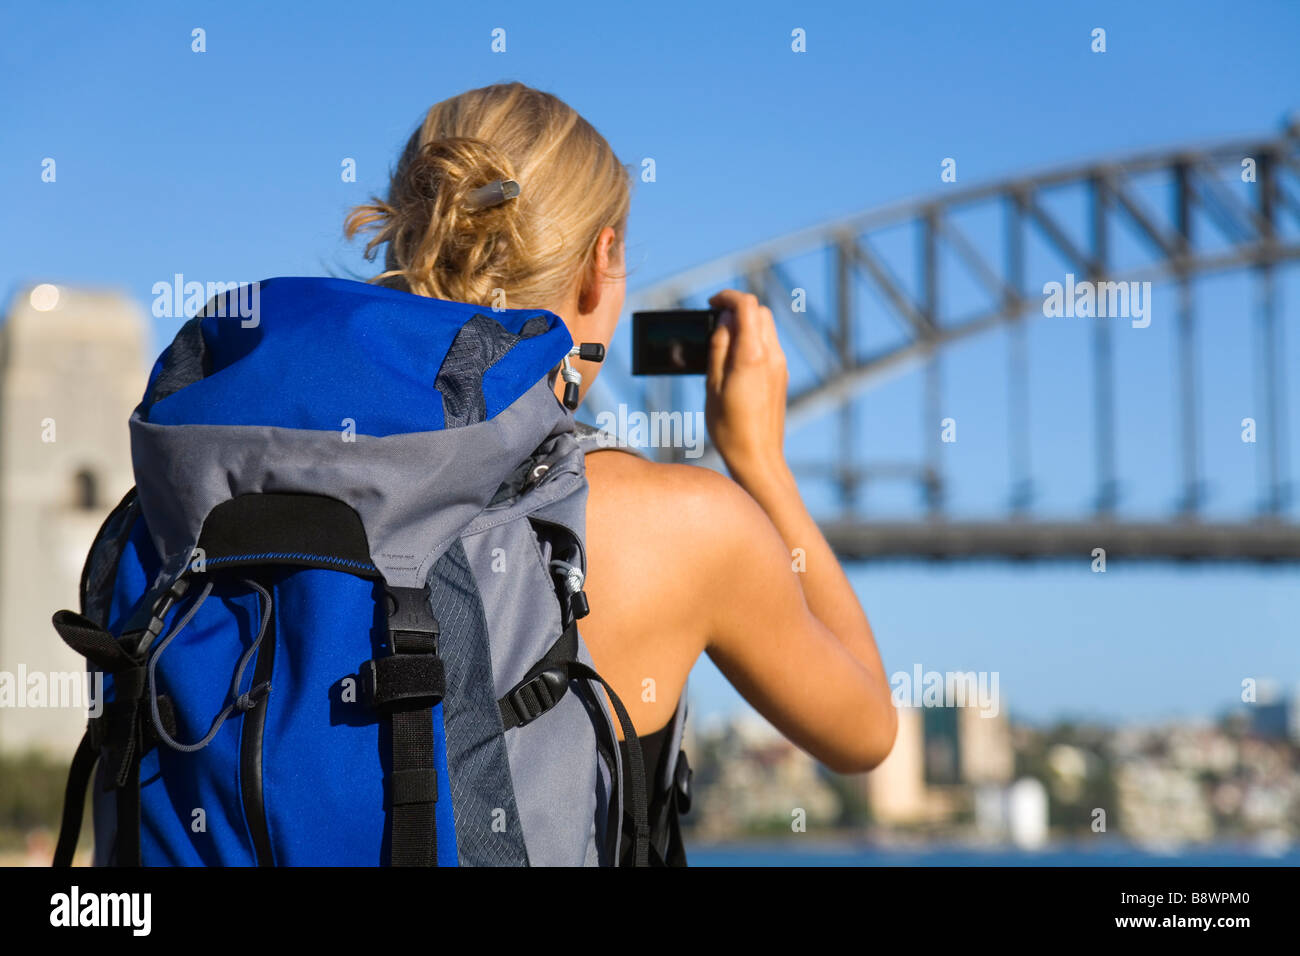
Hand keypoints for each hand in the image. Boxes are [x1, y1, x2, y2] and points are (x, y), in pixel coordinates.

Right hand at [705, 289, 790, 486]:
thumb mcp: (713, 385)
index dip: (727, 297)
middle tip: (714, 322)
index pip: (746, 306)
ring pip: (766, 326)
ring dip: (746, 324)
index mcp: (752, 355)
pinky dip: (753, 339)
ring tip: (722, 341)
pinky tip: (735, 358)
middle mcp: (772, 356)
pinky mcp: (781, 376)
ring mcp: (780, 366)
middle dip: (737, 309)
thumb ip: (719, 347)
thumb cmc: (729, 427)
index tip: (711, 303)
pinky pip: (769, 345)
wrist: (758, 457)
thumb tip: (724, 320)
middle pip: (759, 311)